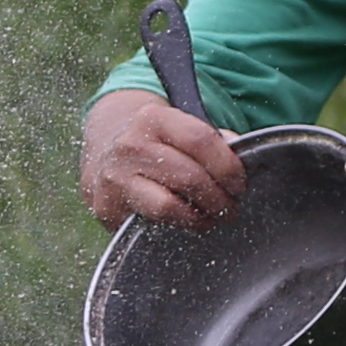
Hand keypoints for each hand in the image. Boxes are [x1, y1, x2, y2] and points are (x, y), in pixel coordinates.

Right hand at [80, 87, 244, 229]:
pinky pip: (153, 223)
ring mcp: (116, 178)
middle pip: (189, 177)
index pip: (201, 140)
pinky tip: (189, 222)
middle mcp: (130, 146)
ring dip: (200, 217)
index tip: (239, 184)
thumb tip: (237, 149)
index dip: (228, 166)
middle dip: (219, 198)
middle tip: (231, 207)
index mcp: (153, 119)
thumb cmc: (158, 147)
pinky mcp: (108, 207)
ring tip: (213, 217)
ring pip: (169, 205)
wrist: (106, 159)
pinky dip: (179, 226)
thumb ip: (211, 139)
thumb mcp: (179, 130)